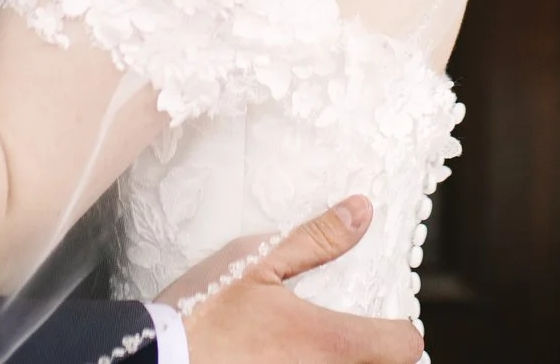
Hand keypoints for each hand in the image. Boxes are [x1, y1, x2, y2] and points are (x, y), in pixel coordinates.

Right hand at [156, 196, 422, 363]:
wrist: (155, 358)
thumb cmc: (203, 310)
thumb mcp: (257, 260)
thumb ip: (316, 239)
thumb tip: (362, 211)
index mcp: (328, 342)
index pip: (404, 346)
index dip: (401, 329)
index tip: (383, 317)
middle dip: (375, 354)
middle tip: (351, 332)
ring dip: (344, 363)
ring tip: (313, 348)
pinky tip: (284, 358)